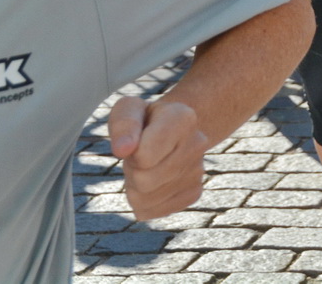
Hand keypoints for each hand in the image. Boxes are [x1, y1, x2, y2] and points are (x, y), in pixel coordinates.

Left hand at [107, 96, 208, 220]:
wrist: (172, 131)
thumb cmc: (145, 120)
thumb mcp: (129, 109)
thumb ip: (123, 124)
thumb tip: (123, 149)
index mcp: (184, 117)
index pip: (144, 155)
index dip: (130, 150)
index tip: (137, 138)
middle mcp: (198, 143)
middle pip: (144, 180)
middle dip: (132, 170)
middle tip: (140, 155)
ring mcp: (198, 171)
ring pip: (145, 199)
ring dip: (135, 187)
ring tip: (147, 166)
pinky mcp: (194, 193)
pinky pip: (151, 212)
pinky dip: (144, 201)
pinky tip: (154, 182)